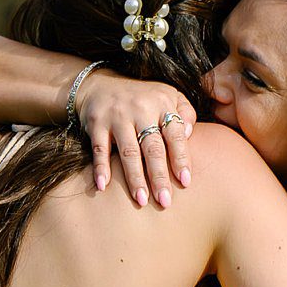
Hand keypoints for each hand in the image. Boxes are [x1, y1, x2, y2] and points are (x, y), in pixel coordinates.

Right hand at [75, 71, 196, 208]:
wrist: (100, 85)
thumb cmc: (143, 98)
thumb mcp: (169, 96)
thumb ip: (185, 113)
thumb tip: (189, 134)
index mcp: (163, 104)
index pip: (175, 134)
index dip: (181, 158)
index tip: (185, 182)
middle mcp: (141, 109)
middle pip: (153, 148)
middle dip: (159, 176)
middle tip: (165, 201)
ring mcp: (117, 116)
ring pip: (128, 151)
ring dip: (134, 177)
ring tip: (141, 200)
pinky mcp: (97, 123)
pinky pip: (99, 148)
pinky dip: (101, 167)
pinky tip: (103, 186)